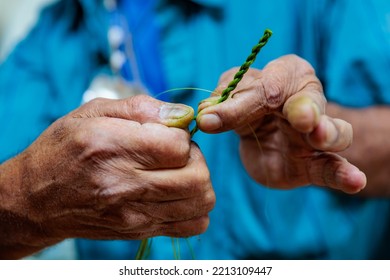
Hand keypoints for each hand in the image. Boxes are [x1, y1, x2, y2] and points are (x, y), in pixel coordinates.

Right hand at [1, 95, 214, 257]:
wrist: (37, 199)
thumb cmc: (64, 149)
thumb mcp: (92, 113)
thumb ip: (142, 108)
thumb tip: (183, 113)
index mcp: (113, 147)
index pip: (178, 146)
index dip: (182, 136)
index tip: (167, 134)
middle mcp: (125, 185)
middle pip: (197, 177)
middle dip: (197, 159)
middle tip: (176, 154)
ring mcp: (134, 214)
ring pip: (201, 201)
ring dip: (198, 182)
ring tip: (176, 173)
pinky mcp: (139, 231)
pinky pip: (192, 225)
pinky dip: (195, 208)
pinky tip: (177, 195)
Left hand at [196, 55, 365, 193]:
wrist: (263, 140)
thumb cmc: (250, 110)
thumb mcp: (234, 101)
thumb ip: (225, 107)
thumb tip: (204, 117)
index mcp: (286, 75)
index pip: (271, 82)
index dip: (248, 97)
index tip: (221, 111)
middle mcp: (307, 101)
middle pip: (308, 102)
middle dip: (304, 108)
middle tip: (299, 118)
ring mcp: (316, 134)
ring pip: (333, 131)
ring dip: (328, 133)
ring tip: (321, 138)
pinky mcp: (317, 163)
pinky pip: (334, 168)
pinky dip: (345, 174)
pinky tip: (355, 180)